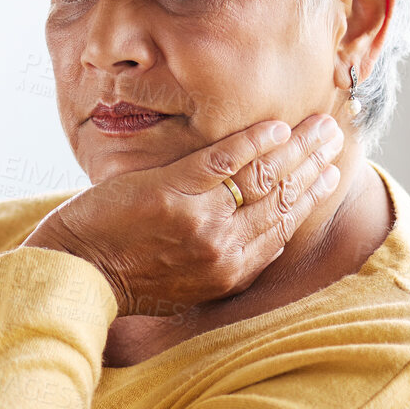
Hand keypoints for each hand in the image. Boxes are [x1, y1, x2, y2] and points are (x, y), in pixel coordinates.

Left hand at [23, 114, 343, 315]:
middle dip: (314, 164)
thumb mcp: (186, 284)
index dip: (310, 196)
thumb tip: (258, 241)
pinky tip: (276, 126)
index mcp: (229, 272)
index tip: (329, 172)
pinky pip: (224, 160)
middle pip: (283, 198)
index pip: (284, 227)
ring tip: (319, 124)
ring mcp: (201, 219)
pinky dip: (253, 141)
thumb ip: (222, 261)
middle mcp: (224, 250)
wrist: (75, 273)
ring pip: (263, 177)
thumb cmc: (123, 277)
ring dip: (297, 147)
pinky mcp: (173, 192)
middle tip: (334, 136)